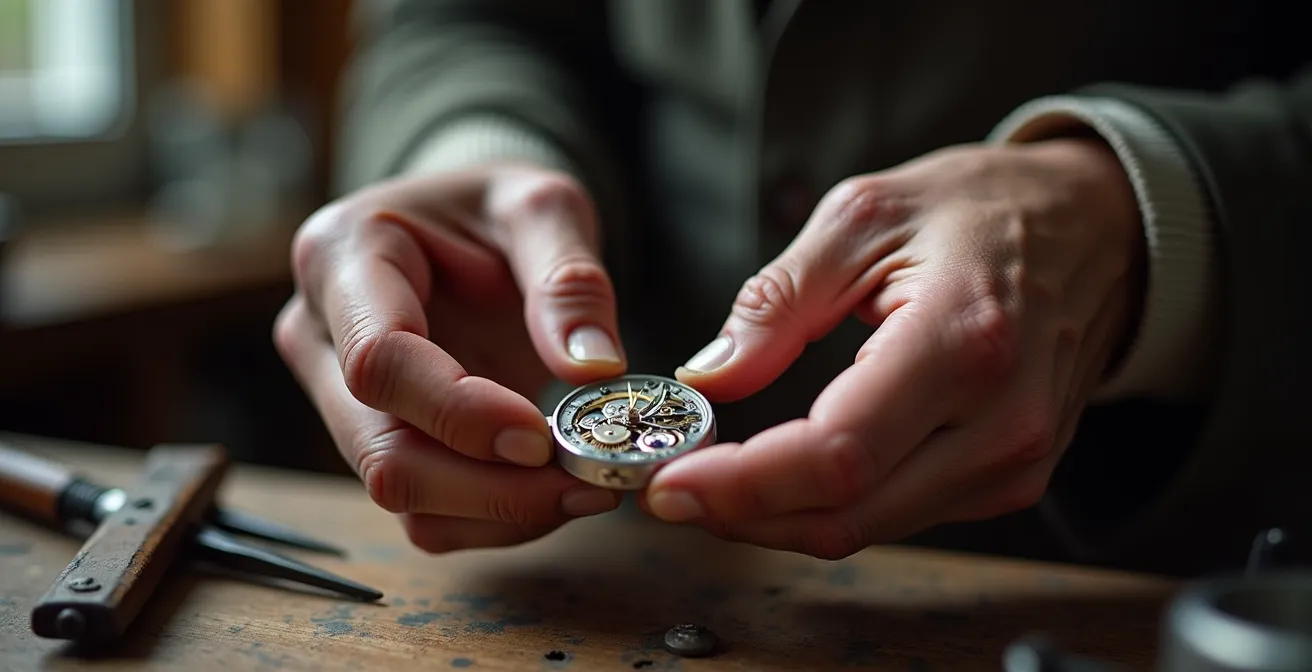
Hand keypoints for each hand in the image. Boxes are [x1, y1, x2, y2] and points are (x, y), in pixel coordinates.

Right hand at [274, 162, 626, 552]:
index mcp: (341, 256)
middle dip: (490, 484)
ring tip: (587, 485)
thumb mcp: (544, 205)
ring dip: (499, 512)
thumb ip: (569, 278)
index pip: (378, 360)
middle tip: (588, 480)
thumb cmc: (499, 209)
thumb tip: (595, 367)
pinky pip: (423, 512)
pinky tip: (555, 491)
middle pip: (380, 450)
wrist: (472, 230)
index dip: (459, 412)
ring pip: (400, 494)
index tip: (542, 435)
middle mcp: (319, 335)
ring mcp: (339, 397)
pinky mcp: (375, 440)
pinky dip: (494, 519)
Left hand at [641, 139, 1144, 558]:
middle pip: (848, 513)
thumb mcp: (864, 216)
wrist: (1095, 229)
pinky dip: (827, 507)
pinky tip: (781, 476)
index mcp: (963, 340)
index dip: (744, 484)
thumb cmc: (982, 208)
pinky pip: (898, 516)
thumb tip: (709, 377)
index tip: (671, 482)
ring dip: (777, 517)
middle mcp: (1003, 421)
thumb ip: (778, 300)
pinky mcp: (1011, 479)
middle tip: (671, 488)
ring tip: (714, 477)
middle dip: (742, 512)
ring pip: (868, 528)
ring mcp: (1017, 462)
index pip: (839, 453)